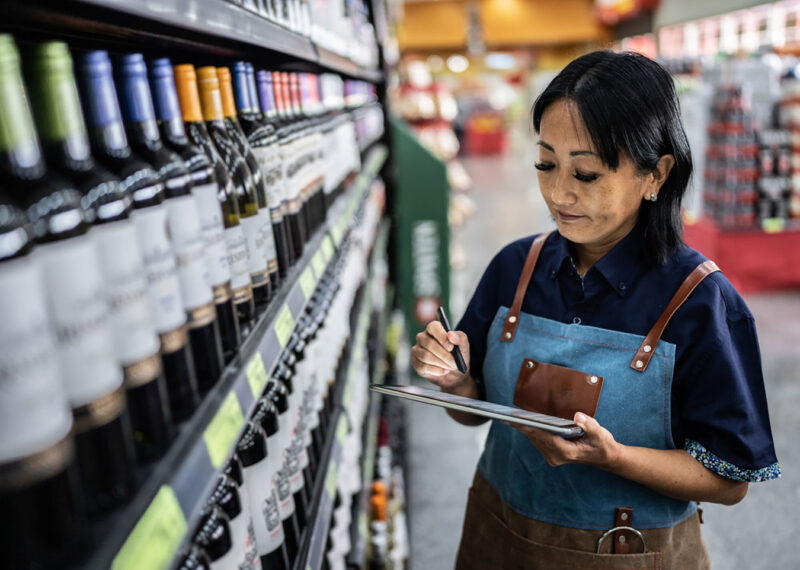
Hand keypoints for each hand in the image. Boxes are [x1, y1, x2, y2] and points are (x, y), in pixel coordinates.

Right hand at [411, 320, 470, 389]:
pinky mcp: (415, 362)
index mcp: (434, 329)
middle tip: (454, 363)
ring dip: (441, 363)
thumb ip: (460, 338)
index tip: (451, 347)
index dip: (441, 336)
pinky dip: (436, 370)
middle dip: (444, 355)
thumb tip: (451, 335)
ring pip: (425, 356)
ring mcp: (417, 350)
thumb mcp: (463, 346)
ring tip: (450, 367)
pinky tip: (443, 371)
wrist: (455, 373)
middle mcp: (423, 337)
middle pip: (429, 343)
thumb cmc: (458, 356)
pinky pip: (423, 366)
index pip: (433, 327)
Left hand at [506, 412, 620, 468]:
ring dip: (523, 428)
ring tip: (510, 416)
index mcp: (566, 452)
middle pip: (535, 438)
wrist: (605, 457)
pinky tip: (522, 422)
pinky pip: (538, 440)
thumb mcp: (601, 434)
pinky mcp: (552, 453)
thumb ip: (589, 425)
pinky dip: (530, 430)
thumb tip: (577, 416)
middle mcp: (557, 457)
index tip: (516, 421)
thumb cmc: (602, 445)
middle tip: (505, 415)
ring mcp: (553, 457)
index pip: (544, 437)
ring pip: (534, 439)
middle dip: (522, 426)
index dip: (530, 427)